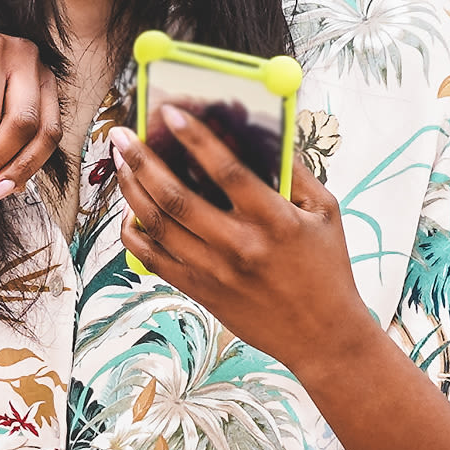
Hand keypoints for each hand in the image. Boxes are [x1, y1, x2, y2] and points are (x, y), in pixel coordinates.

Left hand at [116, 106, 376, 376]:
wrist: (323, 336)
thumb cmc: (327, 268)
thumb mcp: (325, 212)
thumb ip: (295, 171)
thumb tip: (259, 133)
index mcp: (275, 220)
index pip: (227, 170)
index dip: (196, 138)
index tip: (169, 112)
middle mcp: (240, 246)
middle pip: (177, 198)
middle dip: (143, 161)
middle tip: (124, 136)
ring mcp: (216, 272)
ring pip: (159, 226)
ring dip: (133, 190)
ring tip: (122, 164)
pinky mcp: (202, 292)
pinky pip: (155, 260)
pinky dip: (135, 234)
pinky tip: (129, 213)